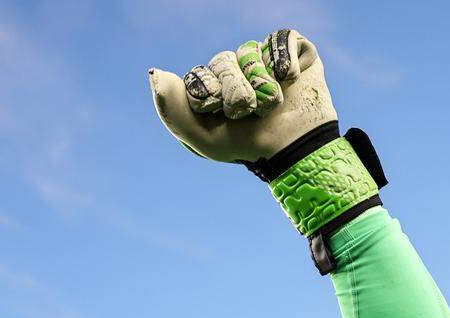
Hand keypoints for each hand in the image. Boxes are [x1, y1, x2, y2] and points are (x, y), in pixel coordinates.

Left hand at [149, 29, 336, 163]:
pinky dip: (284, 62)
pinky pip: (280, 38)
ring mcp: (261, 56)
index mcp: (212, 86)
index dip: (210, 94)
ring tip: (271, 104)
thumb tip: (154, 73)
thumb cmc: (248, 146)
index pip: (199, 74)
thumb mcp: (203, 138)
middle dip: (236, 92)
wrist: (294, 147)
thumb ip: (174, 109)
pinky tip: (289, 80)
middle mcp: (235, 68)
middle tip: (248, 111)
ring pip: (249, 50)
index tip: (222, 114)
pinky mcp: (291, 48)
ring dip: (261, 83)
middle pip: (222, 59)